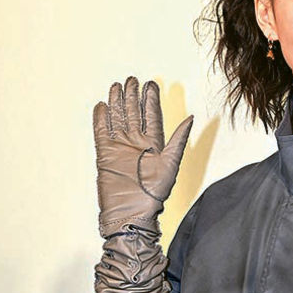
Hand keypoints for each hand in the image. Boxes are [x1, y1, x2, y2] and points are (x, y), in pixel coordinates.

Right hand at [93, 76, 192, 237]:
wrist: (131, 212)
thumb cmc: (154, 194)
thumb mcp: (171, 164)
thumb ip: (179, 140)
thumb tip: (191, 118)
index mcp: (154, 145)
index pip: (152, 117)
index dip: (151, 100)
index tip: (150, 84)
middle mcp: (137, 144)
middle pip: (134, 114)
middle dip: (133, 97)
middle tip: (132, 80)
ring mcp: (120, 148)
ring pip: (118, 119)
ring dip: (117, 103)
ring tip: (117, 86)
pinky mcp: (105, 154)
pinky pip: (101, 132)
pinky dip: (101, 119)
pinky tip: (102, 106)